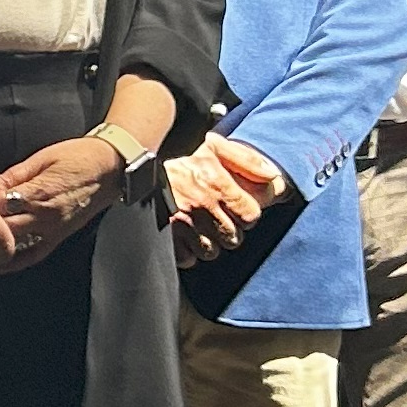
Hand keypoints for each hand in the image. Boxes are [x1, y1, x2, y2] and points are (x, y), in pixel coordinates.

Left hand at [0, 136, 121, 268]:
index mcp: (38, 192)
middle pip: (2, 229)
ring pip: (14, 246)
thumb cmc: (76, 157)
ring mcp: (53, 229)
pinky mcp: (59, 237)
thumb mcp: (40, 159)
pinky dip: (14, 263)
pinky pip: (34, 256)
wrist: (110, 168)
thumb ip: (9, 177)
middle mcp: (44, 215)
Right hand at [162, 137, 284, 267]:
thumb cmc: (178, 160)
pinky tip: (185, 236)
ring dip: (209, 243)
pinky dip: (188, 251)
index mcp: (216, 183)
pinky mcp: (167, 238)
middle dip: (229, 231)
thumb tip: (272, 175)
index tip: (237, 210)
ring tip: (200, 228)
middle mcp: (202, 205)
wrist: (134, 169)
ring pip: (212, 251)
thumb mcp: (212, 148)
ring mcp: (183, 224)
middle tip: (217, 219)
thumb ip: (245, 159)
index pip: (250, 215)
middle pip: (233, 238)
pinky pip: (189, 258)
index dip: (246, 214)